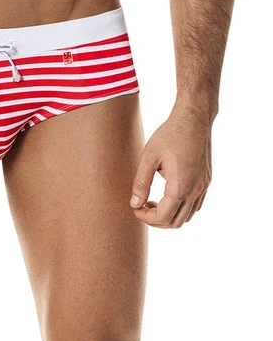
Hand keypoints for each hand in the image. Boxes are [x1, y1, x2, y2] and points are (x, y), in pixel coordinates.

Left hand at [129, 106, 211, 227]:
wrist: (194, 118)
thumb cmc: (170, 134)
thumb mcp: (149, 156)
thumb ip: (141, 182)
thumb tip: (134, 204)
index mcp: (180, 187)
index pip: (163, 217)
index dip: (146, 218)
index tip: (135, 208)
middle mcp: (196, 191)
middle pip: (176, 222)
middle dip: (156, 220)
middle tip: (141, 207)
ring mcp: (204, 187)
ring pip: (188, 216)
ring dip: (170, 215)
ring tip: (153, 201)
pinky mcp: (207, 181)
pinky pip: (196, 205)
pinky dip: (181, 208)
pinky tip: (168, 195)